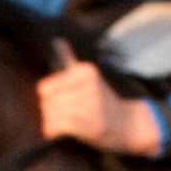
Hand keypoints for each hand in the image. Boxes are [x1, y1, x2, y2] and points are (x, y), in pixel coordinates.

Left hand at [35, 57, 164, 155]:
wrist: (127, 124)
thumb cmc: (100, 101)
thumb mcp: (87, 77)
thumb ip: (68, 59)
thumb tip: (56, 39)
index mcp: (86, 71)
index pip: (44, 88)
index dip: (50, 97)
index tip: (64, 100)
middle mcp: (89, 85)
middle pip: (46, 103)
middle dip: (51, 111)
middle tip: (68, 114)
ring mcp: (92, 105)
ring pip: (51, 115)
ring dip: (54, 123)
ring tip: (68, 123)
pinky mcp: (91, 124)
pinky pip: (57, 127)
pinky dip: (55, 132)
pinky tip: (64, 132)